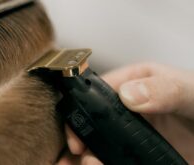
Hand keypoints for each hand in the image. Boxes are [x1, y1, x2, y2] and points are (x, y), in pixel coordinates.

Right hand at [57, 63, 193, 164]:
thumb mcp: (189, 92)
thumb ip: (165, 90)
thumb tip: (129, 95)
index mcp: (134, 83)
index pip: (98, 91)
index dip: (84, 109)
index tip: (79, 130)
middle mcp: (128, 108)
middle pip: (94, 121)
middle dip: (82, 136)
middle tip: (79, 152)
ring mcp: (133, 132)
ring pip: (101, 142)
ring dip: (90, 155)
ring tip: (90, 164)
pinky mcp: (138, 152)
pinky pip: (116, 158)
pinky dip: (105, 163)